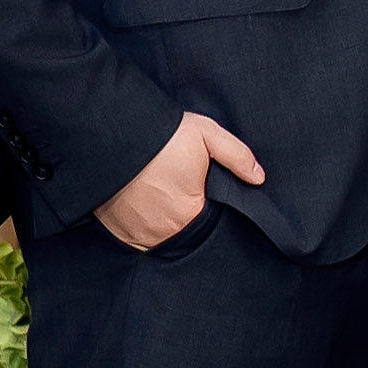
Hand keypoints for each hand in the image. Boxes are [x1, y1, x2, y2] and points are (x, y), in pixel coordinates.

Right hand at [100, 110, 259, 250]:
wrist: (109, 131)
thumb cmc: (160, 134)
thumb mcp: (206, 135)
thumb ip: (237, 157)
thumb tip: (258, 178)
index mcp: (188, 215)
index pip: (209, 225)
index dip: (209, 209)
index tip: (201, 192)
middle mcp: (162, 232)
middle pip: (183, 232)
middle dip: (184, 215)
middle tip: (177, 189)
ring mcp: (135, 234)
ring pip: (158, 236)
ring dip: (161, 221)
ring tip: (159, 194)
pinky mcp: (115, 230)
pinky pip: (135, 236)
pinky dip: (140, 224)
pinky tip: (141, 202)